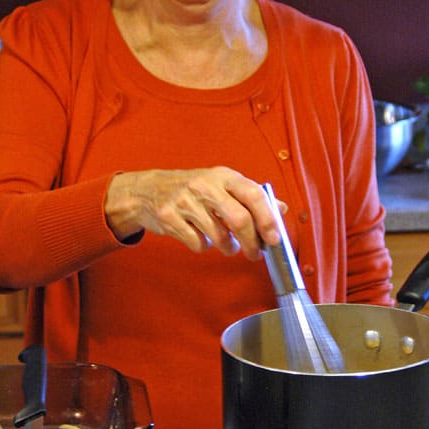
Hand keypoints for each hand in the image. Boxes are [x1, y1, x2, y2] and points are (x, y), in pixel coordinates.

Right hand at [105, 167, 283, 258]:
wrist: (147, 190)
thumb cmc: (191, 188)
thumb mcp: (221, 184)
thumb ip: (250, 195)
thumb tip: (281, 208)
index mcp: (223, 176)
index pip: (254, 194)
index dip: (268, 218)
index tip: (274, 238)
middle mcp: (205, 185)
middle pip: (239, 219)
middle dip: (251, 242)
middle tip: (255, 253)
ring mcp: (185, 201)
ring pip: (219, 236)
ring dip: (228, 247)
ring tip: (228, 244)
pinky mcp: (169, 217)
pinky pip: (197, 243)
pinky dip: (204, 247)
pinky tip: (202, 238)